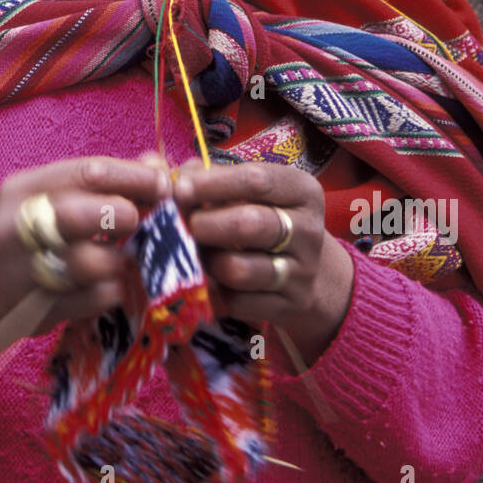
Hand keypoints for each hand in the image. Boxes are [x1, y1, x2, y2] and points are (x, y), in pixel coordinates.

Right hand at [0, 155, 171, 334]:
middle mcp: (19, 227)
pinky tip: (110, 282)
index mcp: (24, 189)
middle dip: (124, 215)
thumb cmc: (29, 233)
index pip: (88, 172)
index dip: (135, 177)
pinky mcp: (42, 309)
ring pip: (88, 263)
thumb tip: (156, 165)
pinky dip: (112, 289)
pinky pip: (95, 299)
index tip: (163, 185)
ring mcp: (27, 271)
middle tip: (139, 220)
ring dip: (118, 258)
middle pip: (77, 215)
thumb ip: (102, 181)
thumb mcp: (51, 196)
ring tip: (121, 255)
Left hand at [172, 158, 353, 364]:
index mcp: (302, 190)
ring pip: (239, 269)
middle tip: (186, 225)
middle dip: (205, 224)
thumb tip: (173, 180)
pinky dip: (217, 293)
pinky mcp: (290, 306)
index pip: (256, 180)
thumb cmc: (264, 217)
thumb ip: (210, 176)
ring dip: (207, 262)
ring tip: (199, 253)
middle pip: (248, 224)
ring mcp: (302, 271)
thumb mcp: (249, 190)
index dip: (211, 184)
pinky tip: (214, 281)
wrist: (306, 271)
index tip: (179, 189)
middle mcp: (308, 229)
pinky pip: (239, 303)